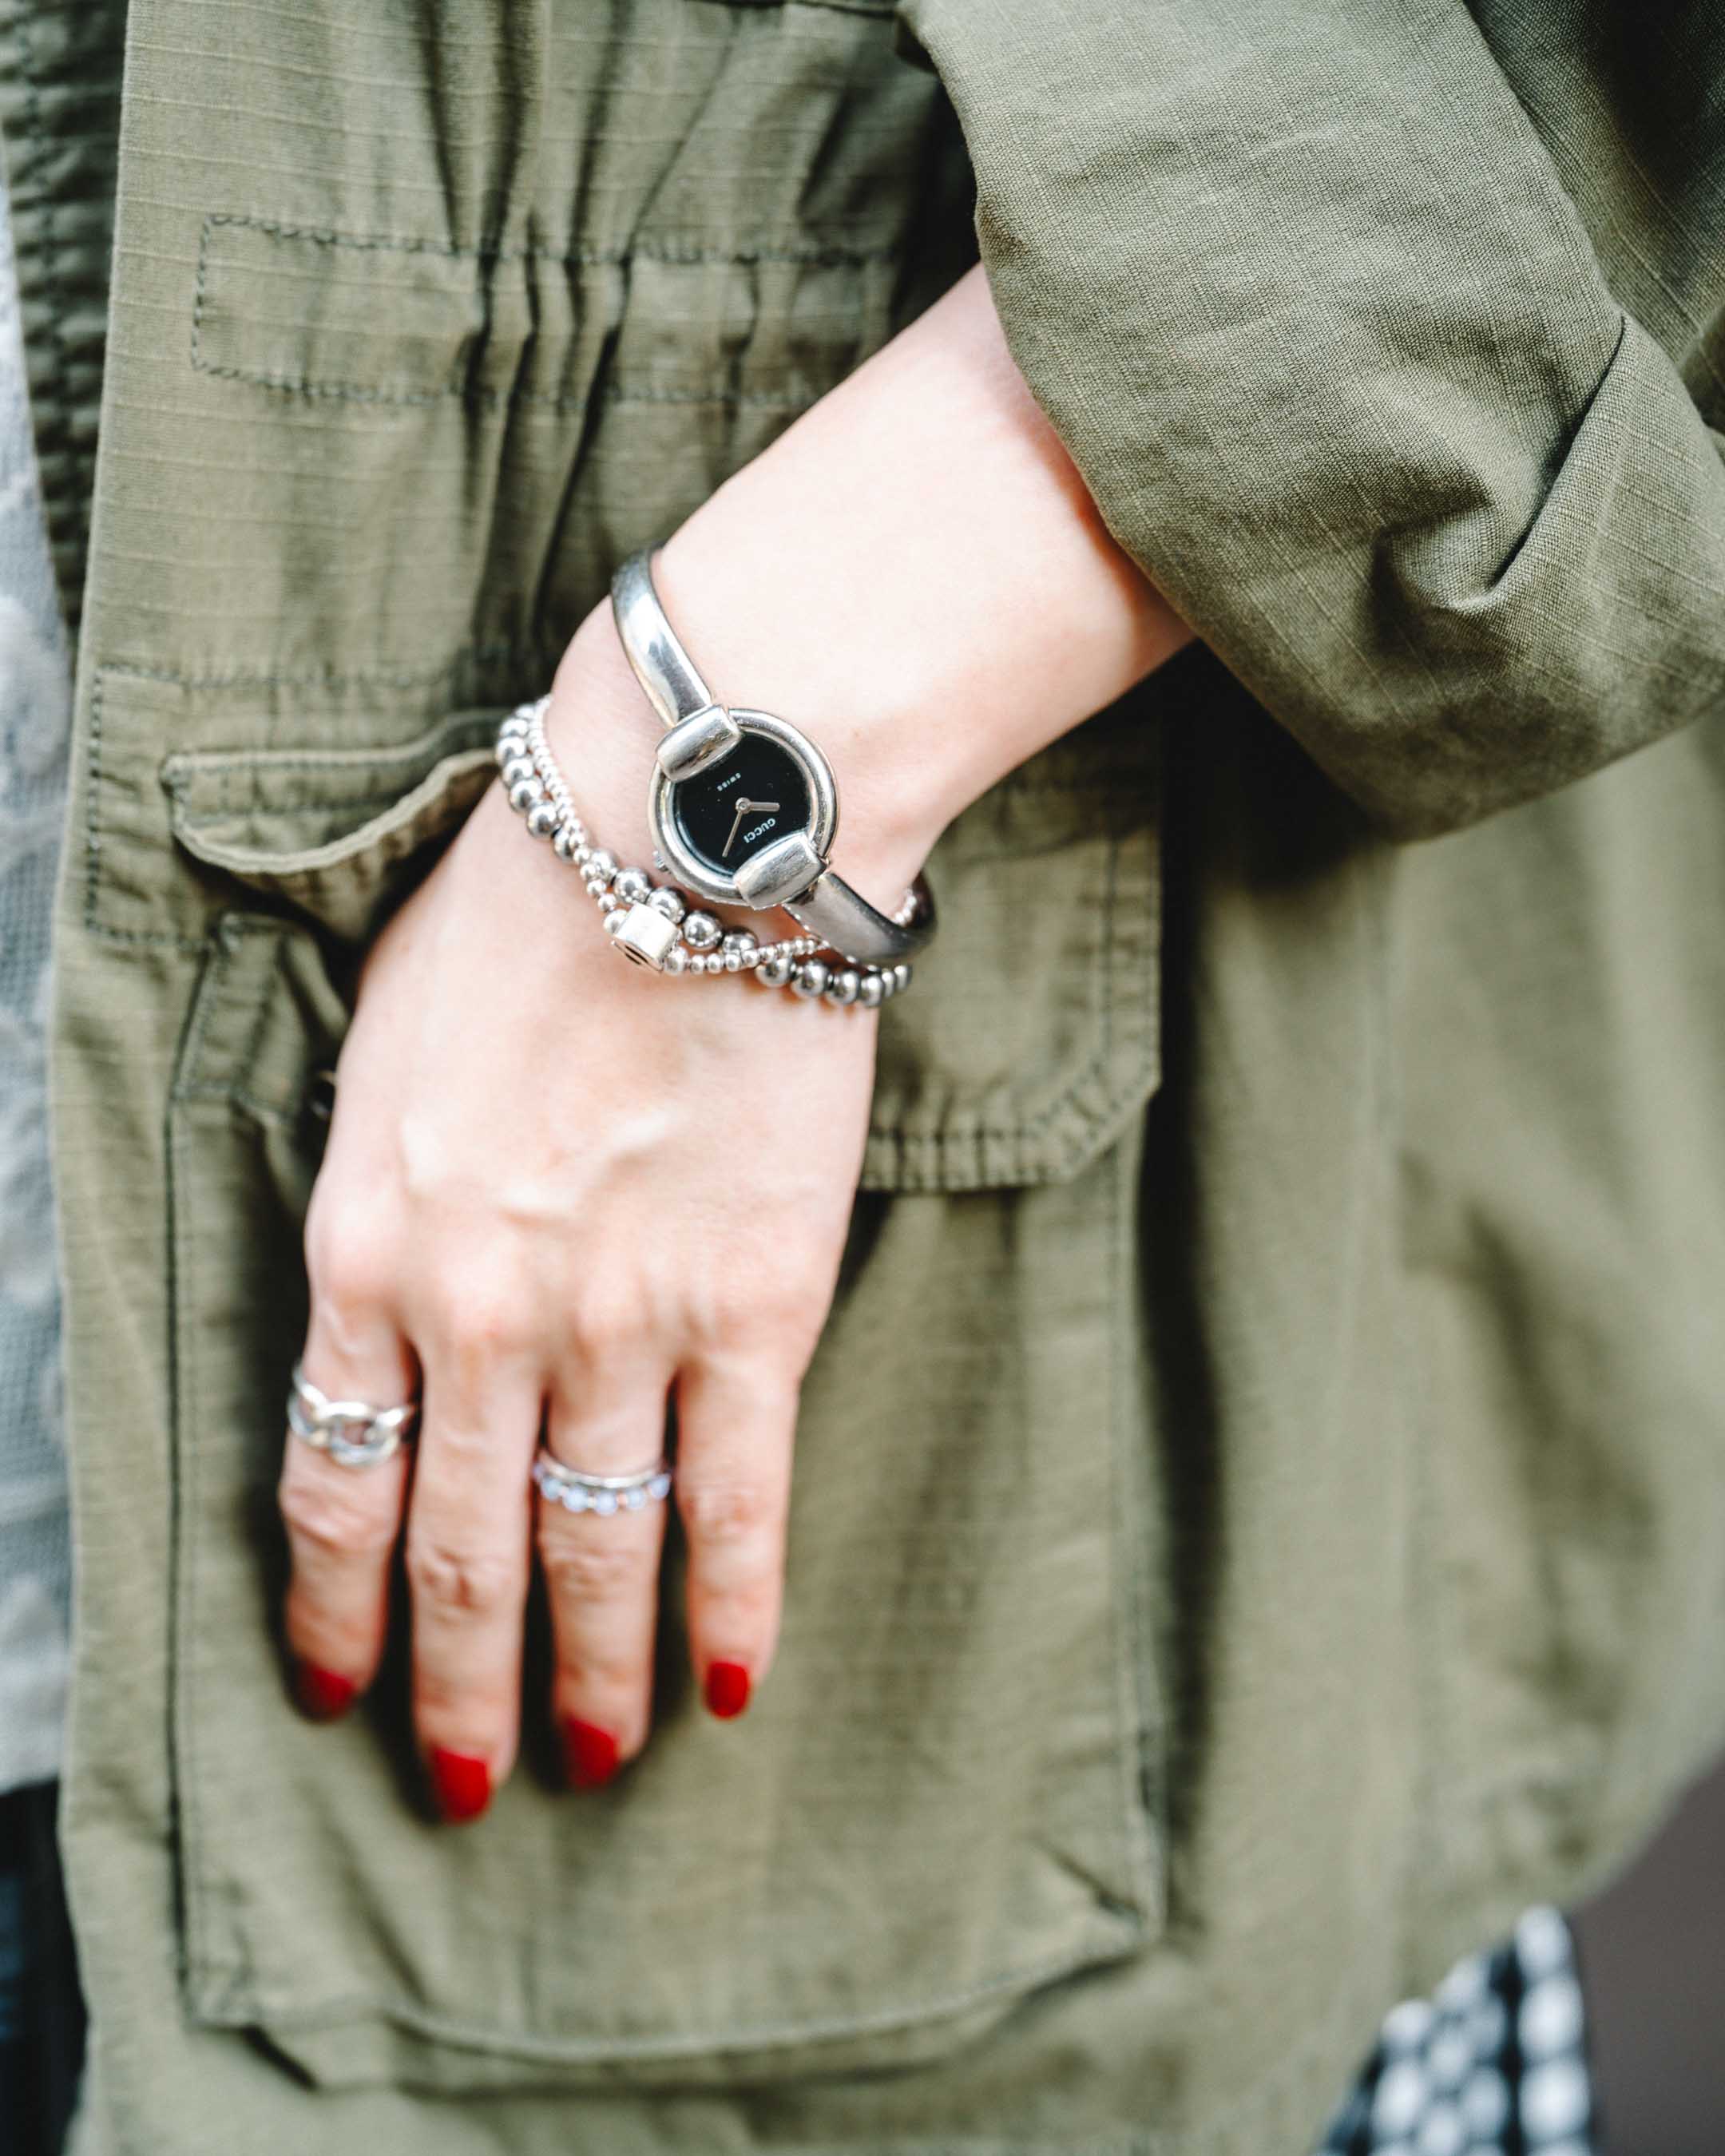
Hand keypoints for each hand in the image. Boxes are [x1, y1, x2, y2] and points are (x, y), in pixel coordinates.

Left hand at [274, 264, 1188, 1815]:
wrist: (690, 837)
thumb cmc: (526, 911)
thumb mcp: (382, 1046)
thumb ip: (371, 1195)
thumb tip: (384, 1299)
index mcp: (367, 1250)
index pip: (330, 1486)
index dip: (333, 1609)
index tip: (340, 1689)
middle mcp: (479, 1320)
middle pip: (458, 1555)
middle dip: (456, 1686)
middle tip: (468, 1781)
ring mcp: (621, 1327)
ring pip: (594, 1552)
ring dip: (585, 1674)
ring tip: (583, 1757)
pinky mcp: (754, 1311)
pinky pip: (739, 1500)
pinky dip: (730, 1605)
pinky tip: (724, 1686)